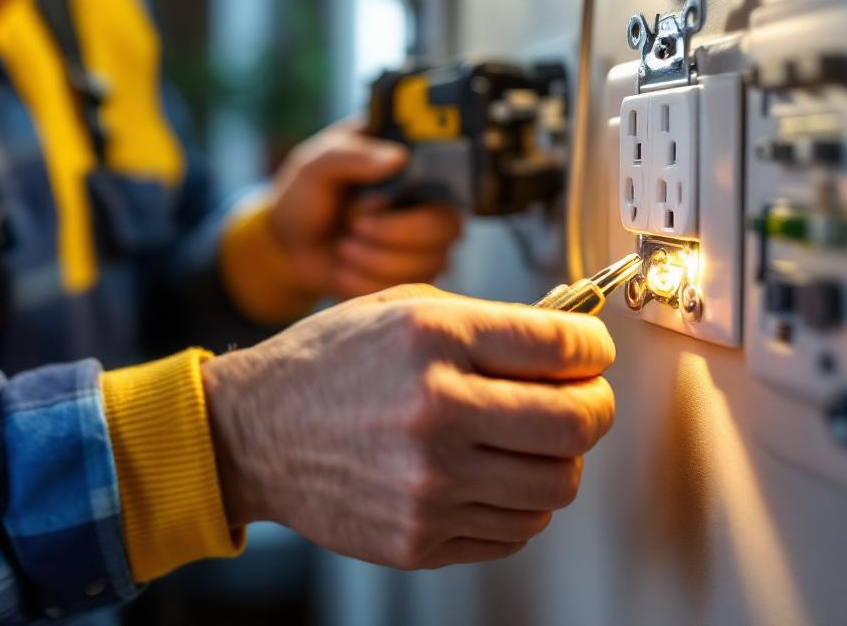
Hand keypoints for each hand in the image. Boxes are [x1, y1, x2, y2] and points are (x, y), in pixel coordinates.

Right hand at [201, 284, 615, 569]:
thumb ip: (487, 320)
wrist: (252, 434)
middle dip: (594, 408)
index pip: (565, 348)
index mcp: (434, 338)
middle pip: (578, 424)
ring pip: (556, 486)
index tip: (589, 355)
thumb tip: (570, 343)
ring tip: (526, 444)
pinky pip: (515, 532)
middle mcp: (436, 410)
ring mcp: (428, 484)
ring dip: (557, 461)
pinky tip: (487, 478)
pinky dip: (517, 506)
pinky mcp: (418, 538)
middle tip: (581, 401)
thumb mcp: (400, 307)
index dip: (594, 349)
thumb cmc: (326, 365)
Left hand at [267, 120, 462, 299]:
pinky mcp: (413, 277)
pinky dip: (365, 283)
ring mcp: (427, 244)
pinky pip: (406, 289)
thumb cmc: (308, 195)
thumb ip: (353, 155)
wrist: (289, 246)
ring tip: (342, 248)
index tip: (366, 204)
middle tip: (353, 227)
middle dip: (392, 234)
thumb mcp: (317, 164)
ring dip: (374, 260)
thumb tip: (399, 159)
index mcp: (413, 164)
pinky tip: (342, 270)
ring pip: (429, 264)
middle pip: (446, 228)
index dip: (408, 198)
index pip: (446, 181)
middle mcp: (431, 203)